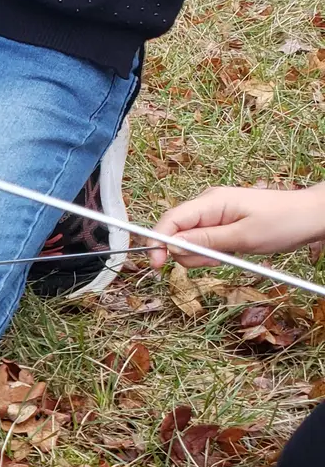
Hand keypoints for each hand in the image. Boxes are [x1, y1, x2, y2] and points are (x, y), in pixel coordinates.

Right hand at [148, 185, 324, 268]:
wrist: (311, 216)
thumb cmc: (284, 222)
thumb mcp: (244, 237)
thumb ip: (206, 241)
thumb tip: (172, 245)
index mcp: (211, 202)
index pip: (170, 220)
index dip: (158, 242)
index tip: (157, 264)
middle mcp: (208, 205)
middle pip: (177, 232)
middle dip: (187, 253)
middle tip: (215, 261)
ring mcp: (215, 213)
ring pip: (189, 240)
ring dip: (201, 255)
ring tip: (228, 256)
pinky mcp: (222, 223)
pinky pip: (204, 240)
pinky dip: (211, 252)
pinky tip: (230, 252)